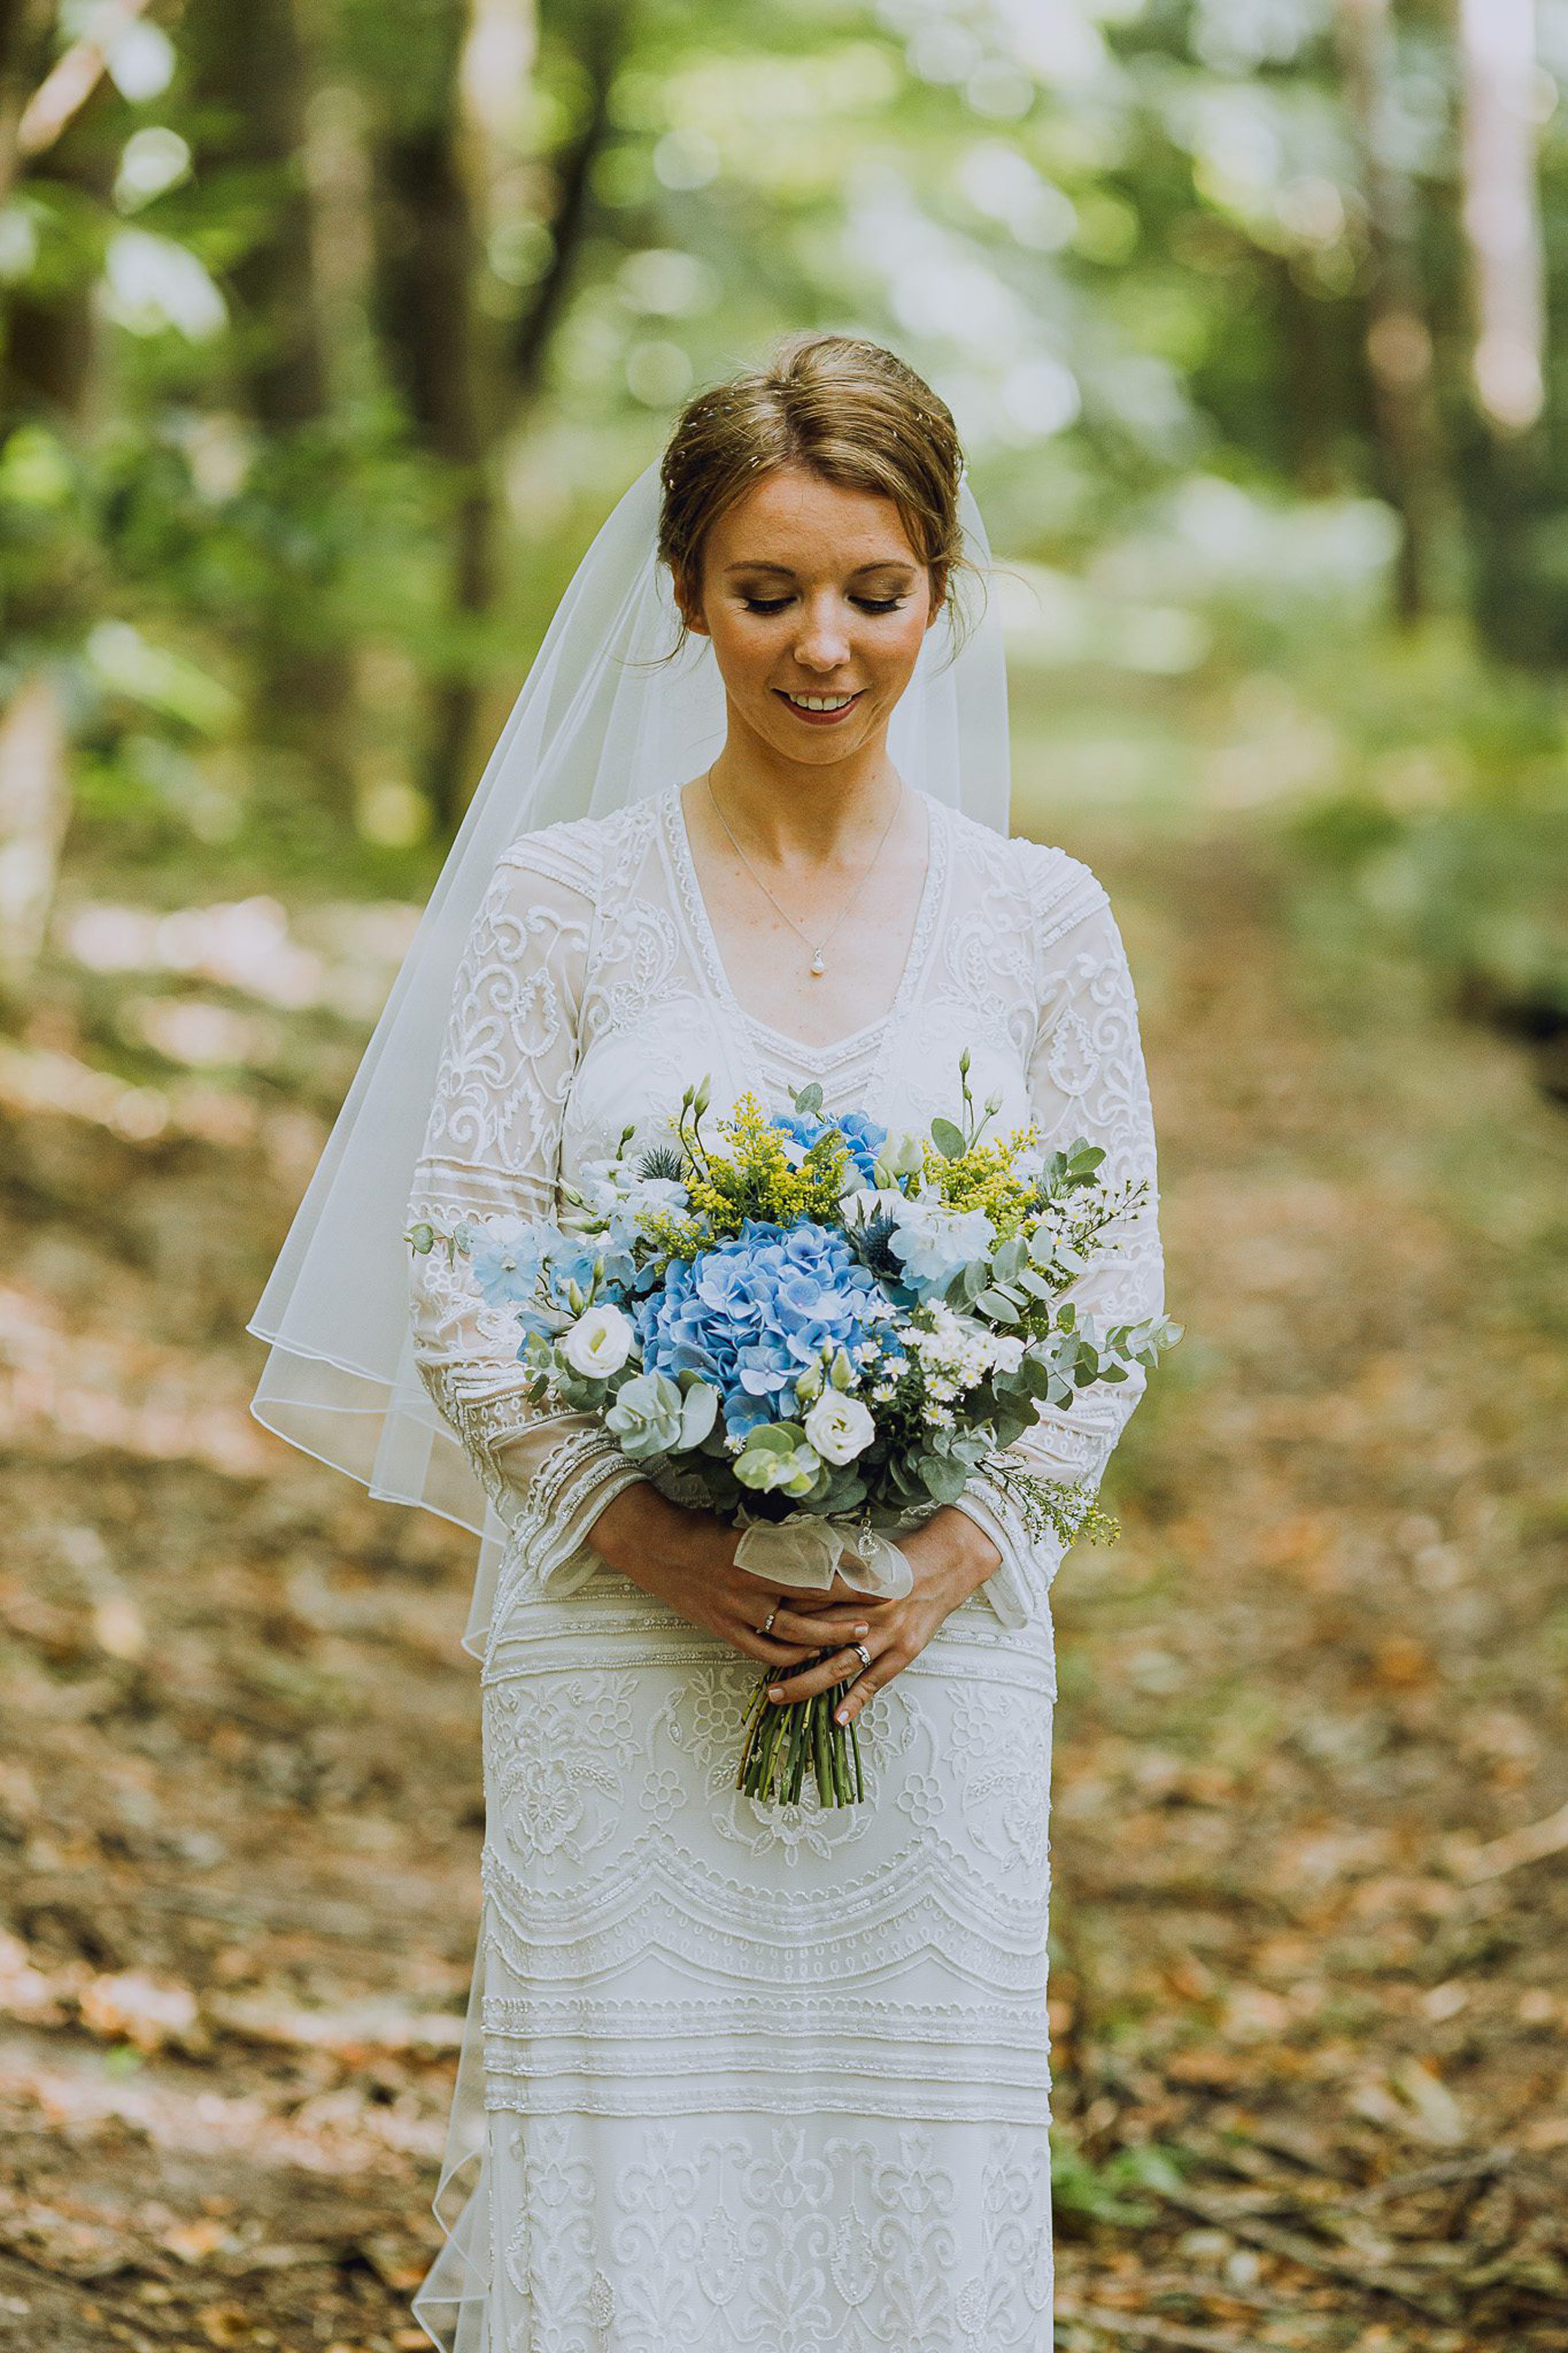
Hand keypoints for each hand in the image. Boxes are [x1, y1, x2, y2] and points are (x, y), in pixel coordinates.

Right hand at [587, 1483, 888, 1671]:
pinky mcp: (722, 1629)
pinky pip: (761, 1651)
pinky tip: (809, 1653)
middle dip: (847, 1614)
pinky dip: (788, 1656)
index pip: (815, 1573)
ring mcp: (734, 1614)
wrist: (652, 1547)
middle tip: (879, 1613)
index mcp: (757, 1559)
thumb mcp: (743, 1530)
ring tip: (855, 1637)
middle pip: (809, 1611)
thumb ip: (779, 1544)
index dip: (851, 1579)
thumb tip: (820, 1546)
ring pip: (790, 1636)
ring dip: (825, 1638)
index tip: (880, 1577)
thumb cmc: (699, 1530)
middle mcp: (748, 1590)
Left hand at [759, 1507, 1002, 1725]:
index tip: (752, 1626)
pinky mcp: (905, 1650)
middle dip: (783, 1652)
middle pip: (815, 1635)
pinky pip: (875, 1680)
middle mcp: (866, 1610)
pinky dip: (855, 1700)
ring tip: (779, 1695)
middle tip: (754, 1666)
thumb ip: (830, 1575)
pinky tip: (837, 1717)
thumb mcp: (863, 1560)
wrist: (946, 1565)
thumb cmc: (901, 1562)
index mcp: (852, 1584)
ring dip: (806, 1683)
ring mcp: (886, 1633)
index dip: (777, 1617)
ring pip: (839, 1663)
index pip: (805, 1602)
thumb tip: (790, 1583)